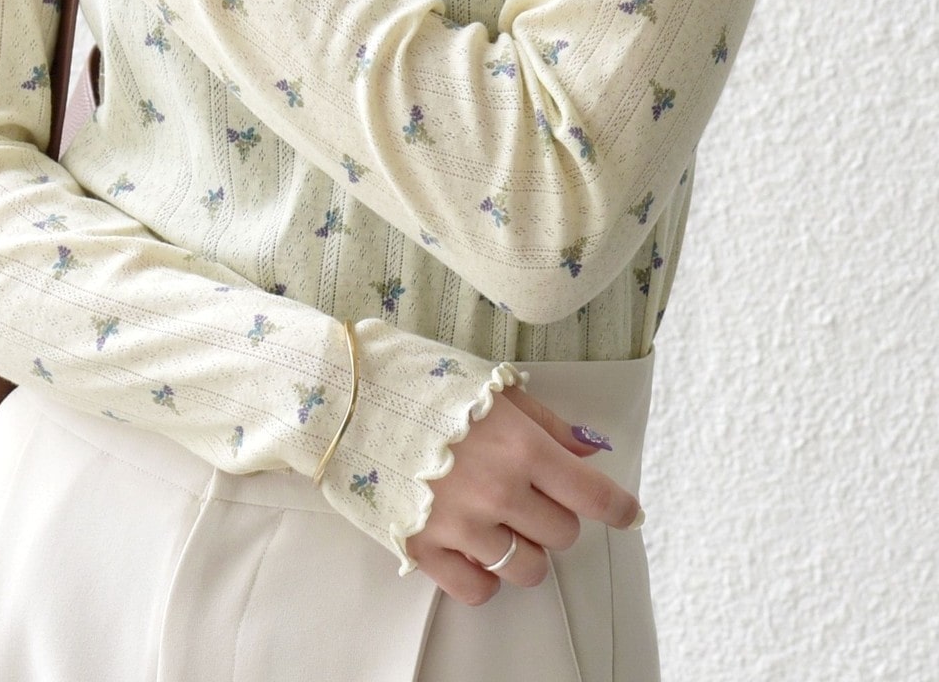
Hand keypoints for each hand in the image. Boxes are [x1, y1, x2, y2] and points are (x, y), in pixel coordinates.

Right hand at [406, 387, 641, 605]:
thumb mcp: (490, 388)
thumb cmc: (420, 384)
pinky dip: (484, 575)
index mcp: (519, 445)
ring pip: (528, 569)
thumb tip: (589, 450)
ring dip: (523, 549)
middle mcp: (498, 490)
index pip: (590, 492)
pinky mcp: (425, 550)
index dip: (618, 507)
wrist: (346, 399)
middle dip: (554, 516)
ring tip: (498, 520)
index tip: (628, 513)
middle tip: (528, 493)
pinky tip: (472, 546)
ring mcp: (461, 525)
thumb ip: (545, 423)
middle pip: (562, 535)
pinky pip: (479, 590)